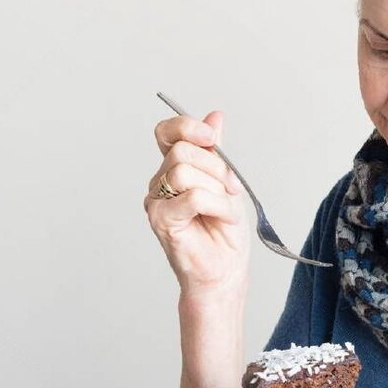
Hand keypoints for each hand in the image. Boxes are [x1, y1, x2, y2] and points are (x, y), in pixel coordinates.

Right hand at [144, 110, 249, 290]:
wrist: (224, 271)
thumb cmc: (223, 232)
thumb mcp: (226, 183)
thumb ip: (216, 152)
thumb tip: (215, 115)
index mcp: (173, 168)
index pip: (167, 133)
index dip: (188, 127)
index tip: (212, 137)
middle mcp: (159, 182)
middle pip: (182, 151)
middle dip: (216, 166)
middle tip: (231, 187)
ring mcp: (156, 202)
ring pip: (185, 171)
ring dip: (217, 189)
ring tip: (226, 207)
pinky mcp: (161, 220)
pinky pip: (192, 196)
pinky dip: (217, 205)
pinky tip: (225, 217)